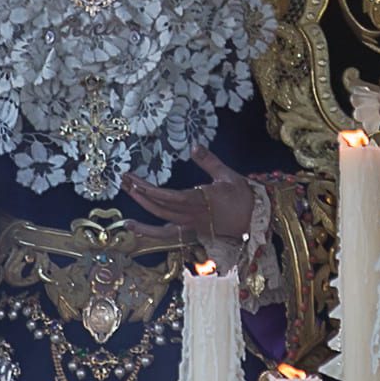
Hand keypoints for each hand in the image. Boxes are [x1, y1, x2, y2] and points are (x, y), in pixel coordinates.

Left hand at [122, 147, 254, 243]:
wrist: (255, 221)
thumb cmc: (243, 197)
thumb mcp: (228, 175)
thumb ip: (209, 161)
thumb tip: (194, 146)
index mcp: (202, 201)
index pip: (171, 198)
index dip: (152, 192)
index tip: (136, 182)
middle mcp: (193, 216)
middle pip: (161, 207)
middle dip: (140, 194)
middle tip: (124, 180)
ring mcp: (191, 226)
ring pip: (161, 222)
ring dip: (141, 211)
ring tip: (126, 198)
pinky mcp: (191, 232)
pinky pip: (166, 234)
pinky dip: (149, 232)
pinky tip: (134, 226)